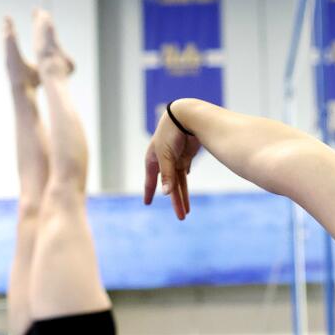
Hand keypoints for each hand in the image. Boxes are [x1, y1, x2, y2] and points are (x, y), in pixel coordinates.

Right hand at [143, 106, 201, 220]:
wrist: (186, 116)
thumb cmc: (171, 134)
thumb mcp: (166, 156)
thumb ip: (167, 176)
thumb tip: (166, 193)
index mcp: (153, 160)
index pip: (151, 181)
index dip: (150, 192)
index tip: (147, 203)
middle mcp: (163, 161)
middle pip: (169, 186)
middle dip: (175, 202)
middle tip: (181, 217)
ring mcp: (175, 159)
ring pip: (179, 182)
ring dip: (183, 196)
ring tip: (187, 211)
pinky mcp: (186, 156)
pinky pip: (184, 172)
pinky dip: (184, 179)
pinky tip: (183, 187)